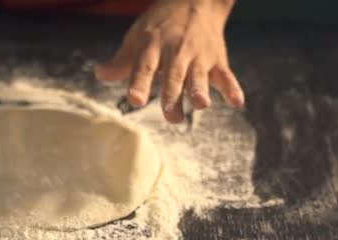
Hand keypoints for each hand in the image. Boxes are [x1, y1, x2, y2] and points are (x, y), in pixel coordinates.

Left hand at [95, 0, 243, 122]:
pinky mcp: (217, 59)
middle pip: (173, 77)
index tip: (135, 100)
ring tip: (201, 105)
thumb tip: (100, 74)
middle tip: (171, 118)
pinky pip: (226, 75)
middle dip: (172, 96)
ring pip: (199, 75)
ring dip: (200, 90)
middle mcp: (176, 51)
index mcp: (152, 46)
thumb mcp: (137, 37)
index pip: (144, 67)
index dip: (139, 83)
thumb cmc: (160, 25)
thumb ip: (121, 61)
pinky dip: (232, 88)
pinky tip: (237, 102)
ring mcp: (198, 56)